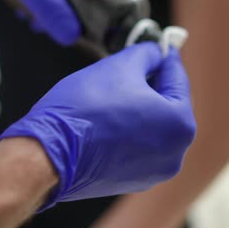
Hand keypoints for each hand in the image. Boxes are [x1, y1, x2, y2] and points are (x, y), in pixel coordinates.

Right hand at [0, 43, 195, 209]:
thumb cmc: (85, 110)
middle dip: (150, 84)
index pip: (178, 80)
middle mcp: (174, 153)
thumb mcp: (119, 66)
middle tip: (133, 65)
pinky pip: (137, 146)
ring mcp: (153, 172)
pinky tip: (106, 118)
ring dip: (138, 108)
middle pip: (167, 106)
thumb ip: (145, 54)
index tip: (161, 46)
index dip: (165, 57)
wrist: (48, 155)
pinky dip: (127, 130)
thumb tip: (154, 52)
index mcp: (179, 124)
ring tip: (112, 94)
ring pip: (151, 127)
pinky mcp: (131, 181)